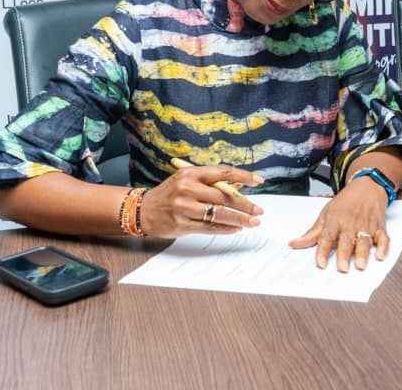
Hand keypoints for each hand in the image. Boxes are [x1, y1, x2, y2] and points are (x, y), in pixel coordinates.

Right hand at [140, 164, 263, 237]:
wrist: (143, 210)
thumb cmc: (170, 194)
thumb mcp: (188, 181)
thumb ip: (212, 182)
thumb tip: (239, 185)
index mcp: (190, 173)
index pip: (222, 172)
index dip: (243, 176)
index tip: (258, 181)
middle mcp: (187, 188)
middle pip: (223, 195)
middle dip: (244, 204)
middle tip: (259, 211)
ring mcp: (183, 207)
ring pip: (218, 213)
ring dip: (239, 219)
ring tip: (253, 222)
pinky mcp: (181, 224)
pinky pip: (209, 227)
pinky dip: (225, 229)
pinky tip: (236, 229)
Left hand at [288, 179, 388, 271]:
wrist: (366, 186)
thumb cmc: (345, 203)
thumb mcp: (325, 214)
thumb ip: (312, 233)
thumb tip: (294, 244)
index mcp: (335, 219)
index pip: (327, 236)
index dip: (323, 250)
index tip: (320, 263)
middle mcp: (350, 222)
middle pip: (346, 240)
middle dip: (344, 254)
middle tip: (342, 268)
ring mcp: (366, 225)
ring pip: (364, 240)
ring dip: (363, 253)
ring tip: (360, 265)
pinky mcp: (379, 226)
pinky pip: (383, 237)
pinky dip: (383, 247)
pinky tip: (381, 256)